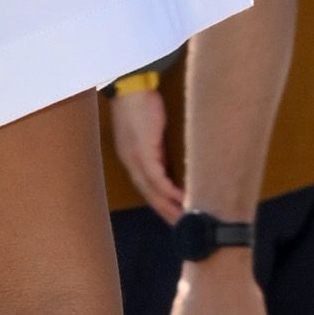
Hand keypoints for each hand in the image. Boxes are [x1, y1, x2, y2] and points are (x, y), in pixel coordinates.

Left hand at [108, 76, 181, 221]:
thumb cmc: (139, 103)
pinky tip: (181, 199)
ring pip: (153, 192)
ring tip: (183, 219)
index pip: (147, 188)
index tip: (174, 215)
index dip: (160, 203)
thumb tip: (167, 159)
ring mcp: (136, 160)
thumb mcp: (148, 130)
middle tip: (181, 227)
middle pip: (150, 196)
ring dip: (169, 207)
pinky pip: (157, 178)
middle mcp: (131, 164)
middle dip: (166, 212)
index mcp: (131, 160)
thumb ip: (156, 147)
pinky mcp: (144, 153)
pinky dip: (169, 191)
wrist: (130, 88)